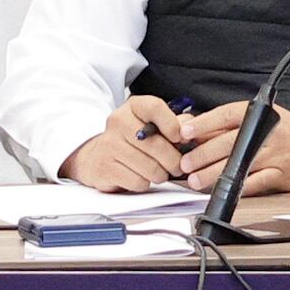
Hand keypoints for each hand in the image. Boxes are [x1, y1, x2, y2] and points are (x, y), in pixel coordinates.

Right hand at [59, 95, 186, 191]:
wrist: (99, 156)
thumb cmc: (133, 140)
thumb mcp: (153, 124)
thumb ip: (176, 123)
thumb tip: (189, 129)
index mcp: (133, 106)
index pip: (154, 108)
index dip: (172, 125)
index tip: (180, 138)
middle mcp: (118, 122)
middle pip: (156, 144)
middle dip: (174, 161)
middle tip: (178, 166)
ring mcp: (109, 145)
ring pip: (150, 167)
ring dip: (161, 175)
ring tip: (160, 172)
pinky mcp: (105, 167)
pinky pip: (138, 182)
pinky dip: (145, 183)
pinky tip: (141, 177)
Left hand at [172, 100, 289, 196]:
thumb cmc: (289, 132)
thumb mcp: (263, 118)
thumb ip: (233, 124)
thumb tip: (197, 128)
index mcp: (259, 115)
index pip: (226, 115)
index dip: (203, 123)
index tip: (185, 132)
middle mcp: (266, 133)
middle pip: (228, 142)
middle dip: (202, 154)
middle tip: (185, 163)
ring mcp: (274, 155)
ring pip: (238, 165)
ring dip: (213, 175)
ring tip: (196, 180)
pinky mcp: (281, 175)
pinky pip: (255, 183)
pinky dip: (238, 188)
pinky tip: (222, 192)